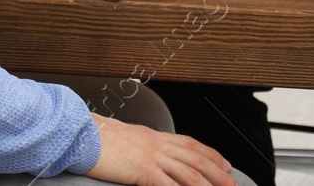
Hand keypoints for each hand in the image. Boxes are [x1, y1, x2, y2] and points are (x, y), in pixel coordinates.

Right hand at [89, 116, 235, 185]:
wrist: (81, 134)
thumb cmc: (97, 138)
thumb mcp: (125, 138)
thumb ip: (140, 146)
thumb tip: (145, 157)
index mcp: (153, 136)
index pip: (190, 143)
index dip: (210, 153)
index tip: (223, 163)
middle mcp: (157, 143)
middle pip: (196, 157)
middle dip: (217, 171)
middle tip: (231, 182)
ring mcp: (151, 156)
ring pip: (189, 171)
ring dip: (208, 184)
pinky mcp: (143, 169)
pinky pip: (168, 185)